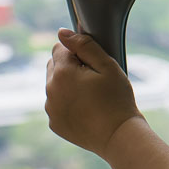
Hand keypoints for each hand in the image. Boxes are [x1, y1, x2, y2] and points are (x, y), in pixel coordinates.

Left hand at [45, 29, 141, 155]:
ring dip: (67, 85)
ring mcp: (50, 109)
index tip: (92, 64)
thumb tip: (62, 33)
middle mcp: (50, 90)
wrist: (118, 136)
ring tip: (91, 96)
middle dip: (69, 67)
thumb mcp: (107, 66)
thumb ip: (84, 45)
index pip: (59, 48)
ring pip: (54, 86)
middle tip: (93, 79)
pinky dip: (67, 103)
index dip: (77, 53)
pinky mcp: (54, 124)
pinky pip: (56, 105)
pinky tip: (86, 109)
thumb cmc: (117, 99)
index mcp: (62, 73)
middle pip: (54, 66)